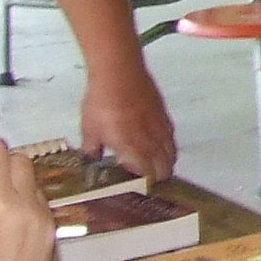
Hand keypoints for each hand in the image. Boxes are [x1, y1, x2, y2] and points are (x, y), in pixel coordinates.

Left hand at [81, 60, 174, 181]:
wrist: (119, 73)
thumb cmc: (101, 103)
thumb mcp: (89, 129)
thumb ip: (92, 150)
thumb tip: (91, 161)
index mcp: (134, 150)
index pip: (148, 177)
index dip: (143, 185)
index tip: (135, 187)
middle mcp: (152, 143)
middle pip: (165, 168)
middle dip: (157, 177)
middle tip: (145, 178)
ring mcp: (161, 128)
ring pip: (171, 153)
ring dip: (165, 162)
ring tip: (153, 164)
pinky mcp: (164, 115)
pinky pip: (171, 137)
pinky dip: (167, 145)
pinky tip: (157, 142)